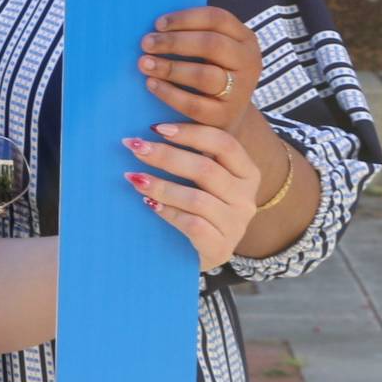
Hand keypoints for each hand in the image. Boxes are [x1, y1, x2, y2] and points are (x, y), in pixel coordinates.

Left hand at [122, 121, 261, 271]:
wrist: (202, 254)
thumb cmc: (199, 208)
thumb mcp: (205, 180)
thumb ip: (193, 156)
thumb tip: (152, 130)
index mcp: (247, 173)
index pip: (224, 143)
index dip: (190, 133)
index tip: (156, 128)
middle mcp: (246, 198)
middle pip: (206, 169)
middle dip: (166, 155)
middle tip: (135, 147)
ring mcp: (235, 225)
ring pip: (197, 199)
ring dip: (161, 186)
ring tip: (135, 178)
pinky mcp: (221, 248)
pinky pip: (192, 225)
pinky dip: (168, 212)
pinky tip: (149, 204)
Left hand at [137, 6, 262, 135]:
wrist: (228, 115)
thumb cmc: (210, 71)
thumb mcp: (212, 51)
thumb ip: (192, 35)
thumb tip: (155, 27)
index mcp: (245, 39)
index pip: (217, 18)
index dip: (185, 18)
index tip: (157, 24)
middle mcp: (249, 63)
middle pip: (212, 44)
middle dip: (174, 42)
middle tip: (145, 43)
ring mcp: (240, 91)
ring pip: (204, 75)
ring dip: (170, 68)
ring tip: (145, 63)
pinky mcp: (225, 117)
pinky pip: (194, 105)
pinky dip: (169, 94)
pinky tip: (152, 84)